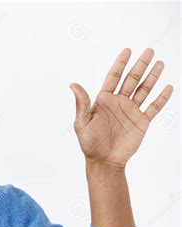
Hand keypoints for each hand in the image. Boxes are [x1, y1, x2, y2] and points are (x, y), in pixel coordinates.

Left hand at [70, 48, 172, 168]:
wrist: (104, 161)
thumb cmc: (90, 143)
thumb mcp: (82, 122)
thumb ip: (82, 103)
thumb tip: (72, 84)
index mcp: (104, 101)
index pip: (113, 77)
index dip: (120, 63)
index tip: (127, 50)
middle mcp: (119, 103)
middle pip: (132, 79)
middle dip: (140, 65)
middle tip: (148, 50)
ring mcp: (131, 111)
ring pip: (144, 90)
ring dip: (152, 77)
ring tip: (159, 63)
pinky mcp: (141, 122)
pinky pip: (154, 107)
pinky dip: (161, 98)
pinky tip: (167, 87)